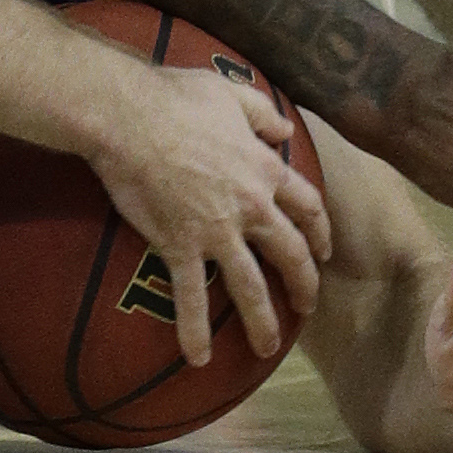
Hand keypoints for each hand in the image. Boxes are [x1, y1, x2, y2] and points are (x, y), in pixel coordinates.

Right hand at [85, 53, 330, 368]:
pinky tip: (198, 358)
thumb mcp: (232, 93)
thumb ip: (264, 113)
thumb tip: (286, 129)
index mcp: (265, 170)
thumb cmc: (176, 97)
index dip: (320, 230)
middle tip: (307, 308)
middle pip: (291, 253)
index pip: (308, 206)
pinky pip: (192, 297)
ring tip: (267, 349)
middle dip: (304, 284)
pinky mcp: (182, 246)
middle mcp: (251, 206)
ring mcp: (218, 231)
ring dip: (262, 321)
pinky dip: (195, 330)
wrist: (129, 116)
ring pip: (252, 286)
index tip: (323, 248)